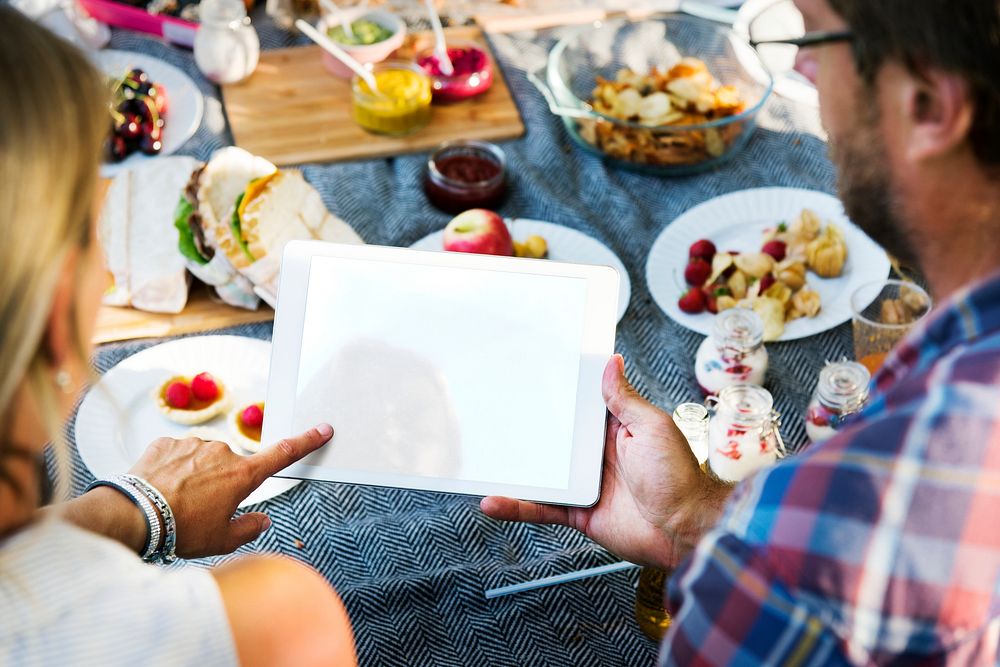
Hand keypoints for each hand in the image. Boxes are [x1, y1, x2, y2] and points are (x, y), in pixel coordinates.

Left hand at [126, 424, 333, 558]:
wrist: (133, 515)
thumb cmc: (181, 530)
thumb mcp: (221, 540)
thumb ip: (248, 528)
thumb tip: (262, 521)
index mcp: (242, 474)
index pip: (283, 454)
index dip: (306, 441)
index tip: (323, 428)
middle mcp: (221, 452)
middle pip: (231, 466)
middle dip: (220, 483)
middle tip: (199, 509)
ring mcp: (192, 444)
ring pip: (201, 459)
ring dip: (194, 475)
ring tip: (174, 501)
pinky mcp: (166, 443)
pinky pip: (175, 454)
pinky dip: (171, 470)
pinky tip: (160, 489)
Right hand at [481, 356, 730, 568]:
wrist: (684, 530)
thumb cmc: (678, 476)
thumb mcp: (651, 427)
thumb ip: (625, 400)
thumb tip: (611, 362)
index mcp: (615, 430)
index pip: (580, 408)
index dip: (557, 394)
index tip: (528, 375)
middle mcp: (597, 456)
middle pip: (555, 440)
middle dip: (527, 427)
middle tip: (491, 408)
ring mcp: (585, 485)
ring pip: (542, 474)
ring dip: (514, 467)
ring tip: (480, 456)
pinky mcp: (578, 513)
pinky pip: (542, 508)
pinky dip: (517, 506)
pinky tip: (492, 501)